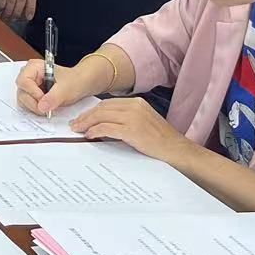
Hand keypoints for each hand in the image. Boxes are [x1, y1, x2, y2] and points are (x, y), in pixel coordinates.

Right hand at [15, 59, 85, 115]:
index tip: (43, 100)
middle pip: (22, 91)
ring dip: (34, 107)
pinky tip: (46, 108)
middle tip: (46, 108)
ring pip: (22, 99)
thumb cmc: (74, 80)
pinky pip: (27, 104)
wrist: (80, 84)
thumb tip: (42, 106)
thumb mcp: (66, 88)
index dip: (32, 92)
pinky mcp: (31, 95)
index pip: (24, 81)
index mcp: (34, 67)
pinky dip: (35, 109)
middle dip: (33, 102)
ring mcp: (29, 86)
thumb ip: (53, 97)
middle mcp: (29, 75)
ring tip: (48, 108)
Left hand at [69, 96, 193, 162]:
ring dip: (87, 123)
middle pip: (102, 108)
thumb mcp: (143, 123)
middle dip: (86, 116)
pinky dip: (95, 131)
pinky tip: (90, 135)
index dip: (92, 111)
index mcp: (137, 103)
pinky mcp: (133, 130)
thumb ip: (125, 120)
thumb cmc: (161, 141)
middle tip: (75, 124)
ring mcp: (134, 117)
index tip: (82, 118)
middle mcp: (134, 106)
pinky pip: (107, 128)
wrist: (178, 151)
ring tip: (78, 130)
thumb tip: (103, 125)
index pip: (107, 104)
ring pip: (102, 116)